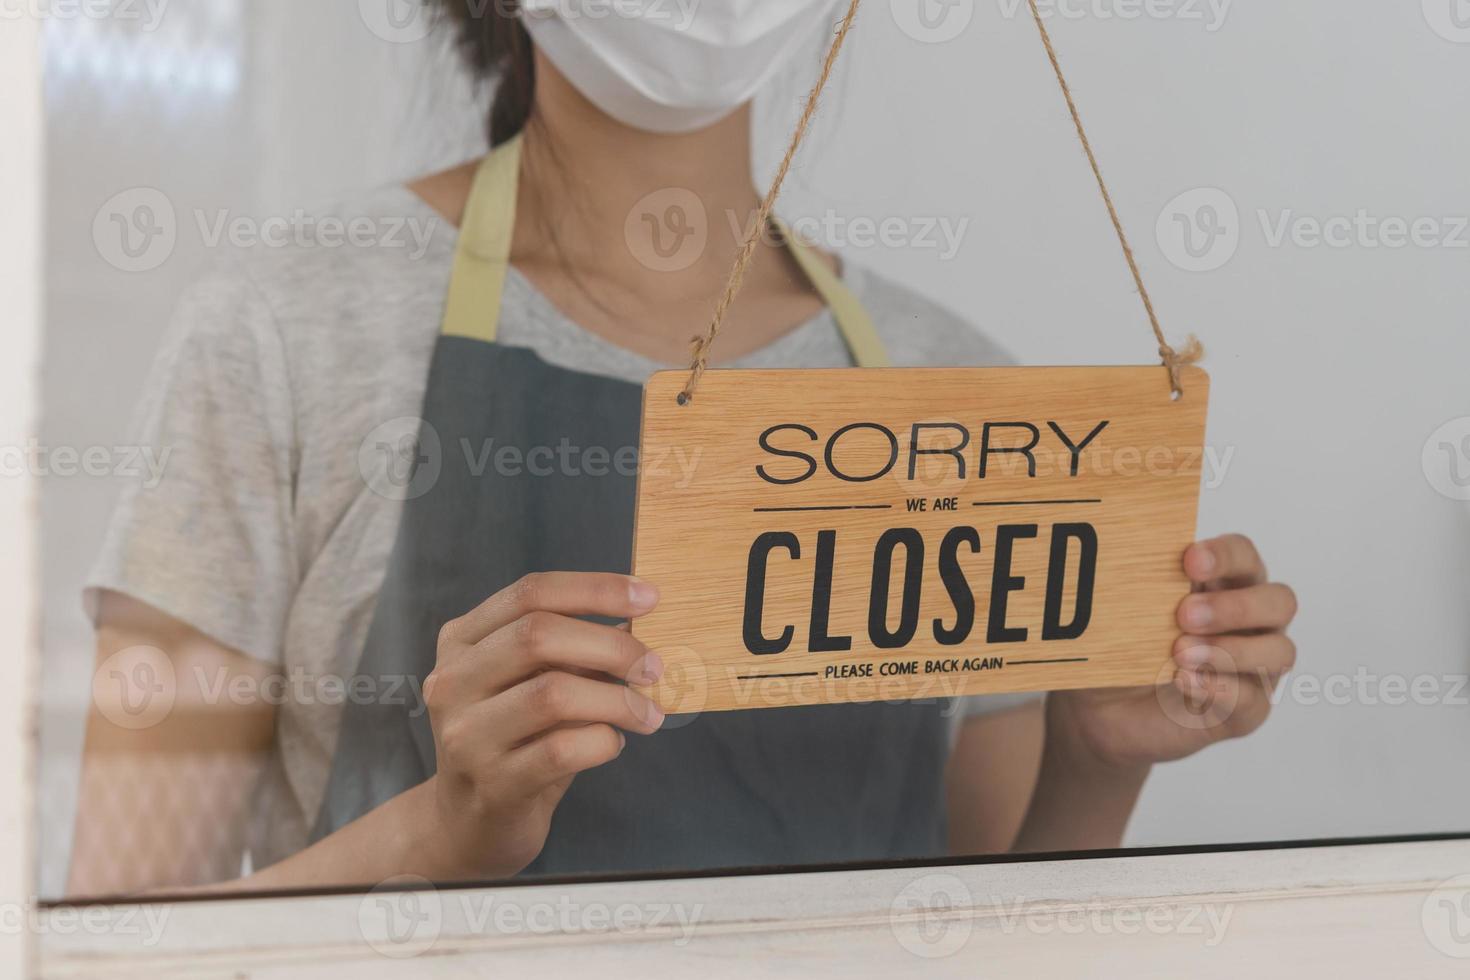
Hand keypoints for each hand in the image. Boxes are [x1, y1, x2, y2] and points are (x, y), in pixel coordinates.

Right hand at [417, 572, 666, 878]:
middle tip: (653, 666)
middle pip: (538, 635)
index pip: (530, 593)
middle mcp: (454, 681)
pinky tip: (614, 743)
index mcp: (463, 641)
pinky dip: (603, 741)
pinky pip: (561, 749)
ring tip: (646, 713)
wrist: (471, 822)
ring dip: (617, 700)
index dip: (595, 589)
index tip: (648, 597)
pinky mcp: (492, 783)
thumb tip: (641, 620)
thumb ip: (574, 649)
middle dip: (611, 646)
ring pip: (552, 693)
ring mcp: (467, 734)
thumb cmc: (516, 740)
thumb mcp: (535, 682)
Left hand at [1046, 534, 1298, 772]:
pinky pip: (1251, 699)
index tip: (1189, 560)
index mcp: (1222, 582)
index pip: (1242, 555)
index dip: (1224, 555)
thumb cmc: (1119, 646)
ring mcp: (1255, 666)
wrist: (1102, 707)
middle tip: (1184, 614)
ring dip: (1230, 650)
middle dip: (1235, 606)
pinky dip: (1220, 689)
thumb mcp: (1120, 613)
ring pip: (1279, 651)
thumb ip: (1132, 587)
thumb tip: (1114, 558)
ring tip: (1179, 654)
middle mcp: (1251, 621)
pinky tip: (1184, 681)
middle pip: (1278, 601)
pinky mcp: (1246, 708)